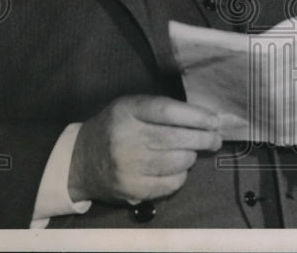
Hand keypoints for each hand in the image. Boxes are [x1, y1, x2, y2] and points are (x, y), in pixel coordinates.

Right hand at [69, 95, 221, 204]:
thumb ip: (163, 109)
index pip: (168, 111)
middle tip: (215, 139)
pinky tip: (176, 169)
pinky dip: (181, 176)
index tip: (214, 120)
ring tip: (191, 151)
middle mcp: (126, 138)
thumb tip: (206, 119)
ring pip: (178, 162)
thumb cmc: (116, 127)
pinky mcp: (132, 189)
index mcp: (127, 110)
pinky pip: (171, 184)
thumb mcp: (131, 107)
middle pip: (176, 138)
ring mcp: (128, 166)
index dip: (196, 116)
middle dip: (203, 138)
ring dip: (191, 156)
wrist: (81, 160)